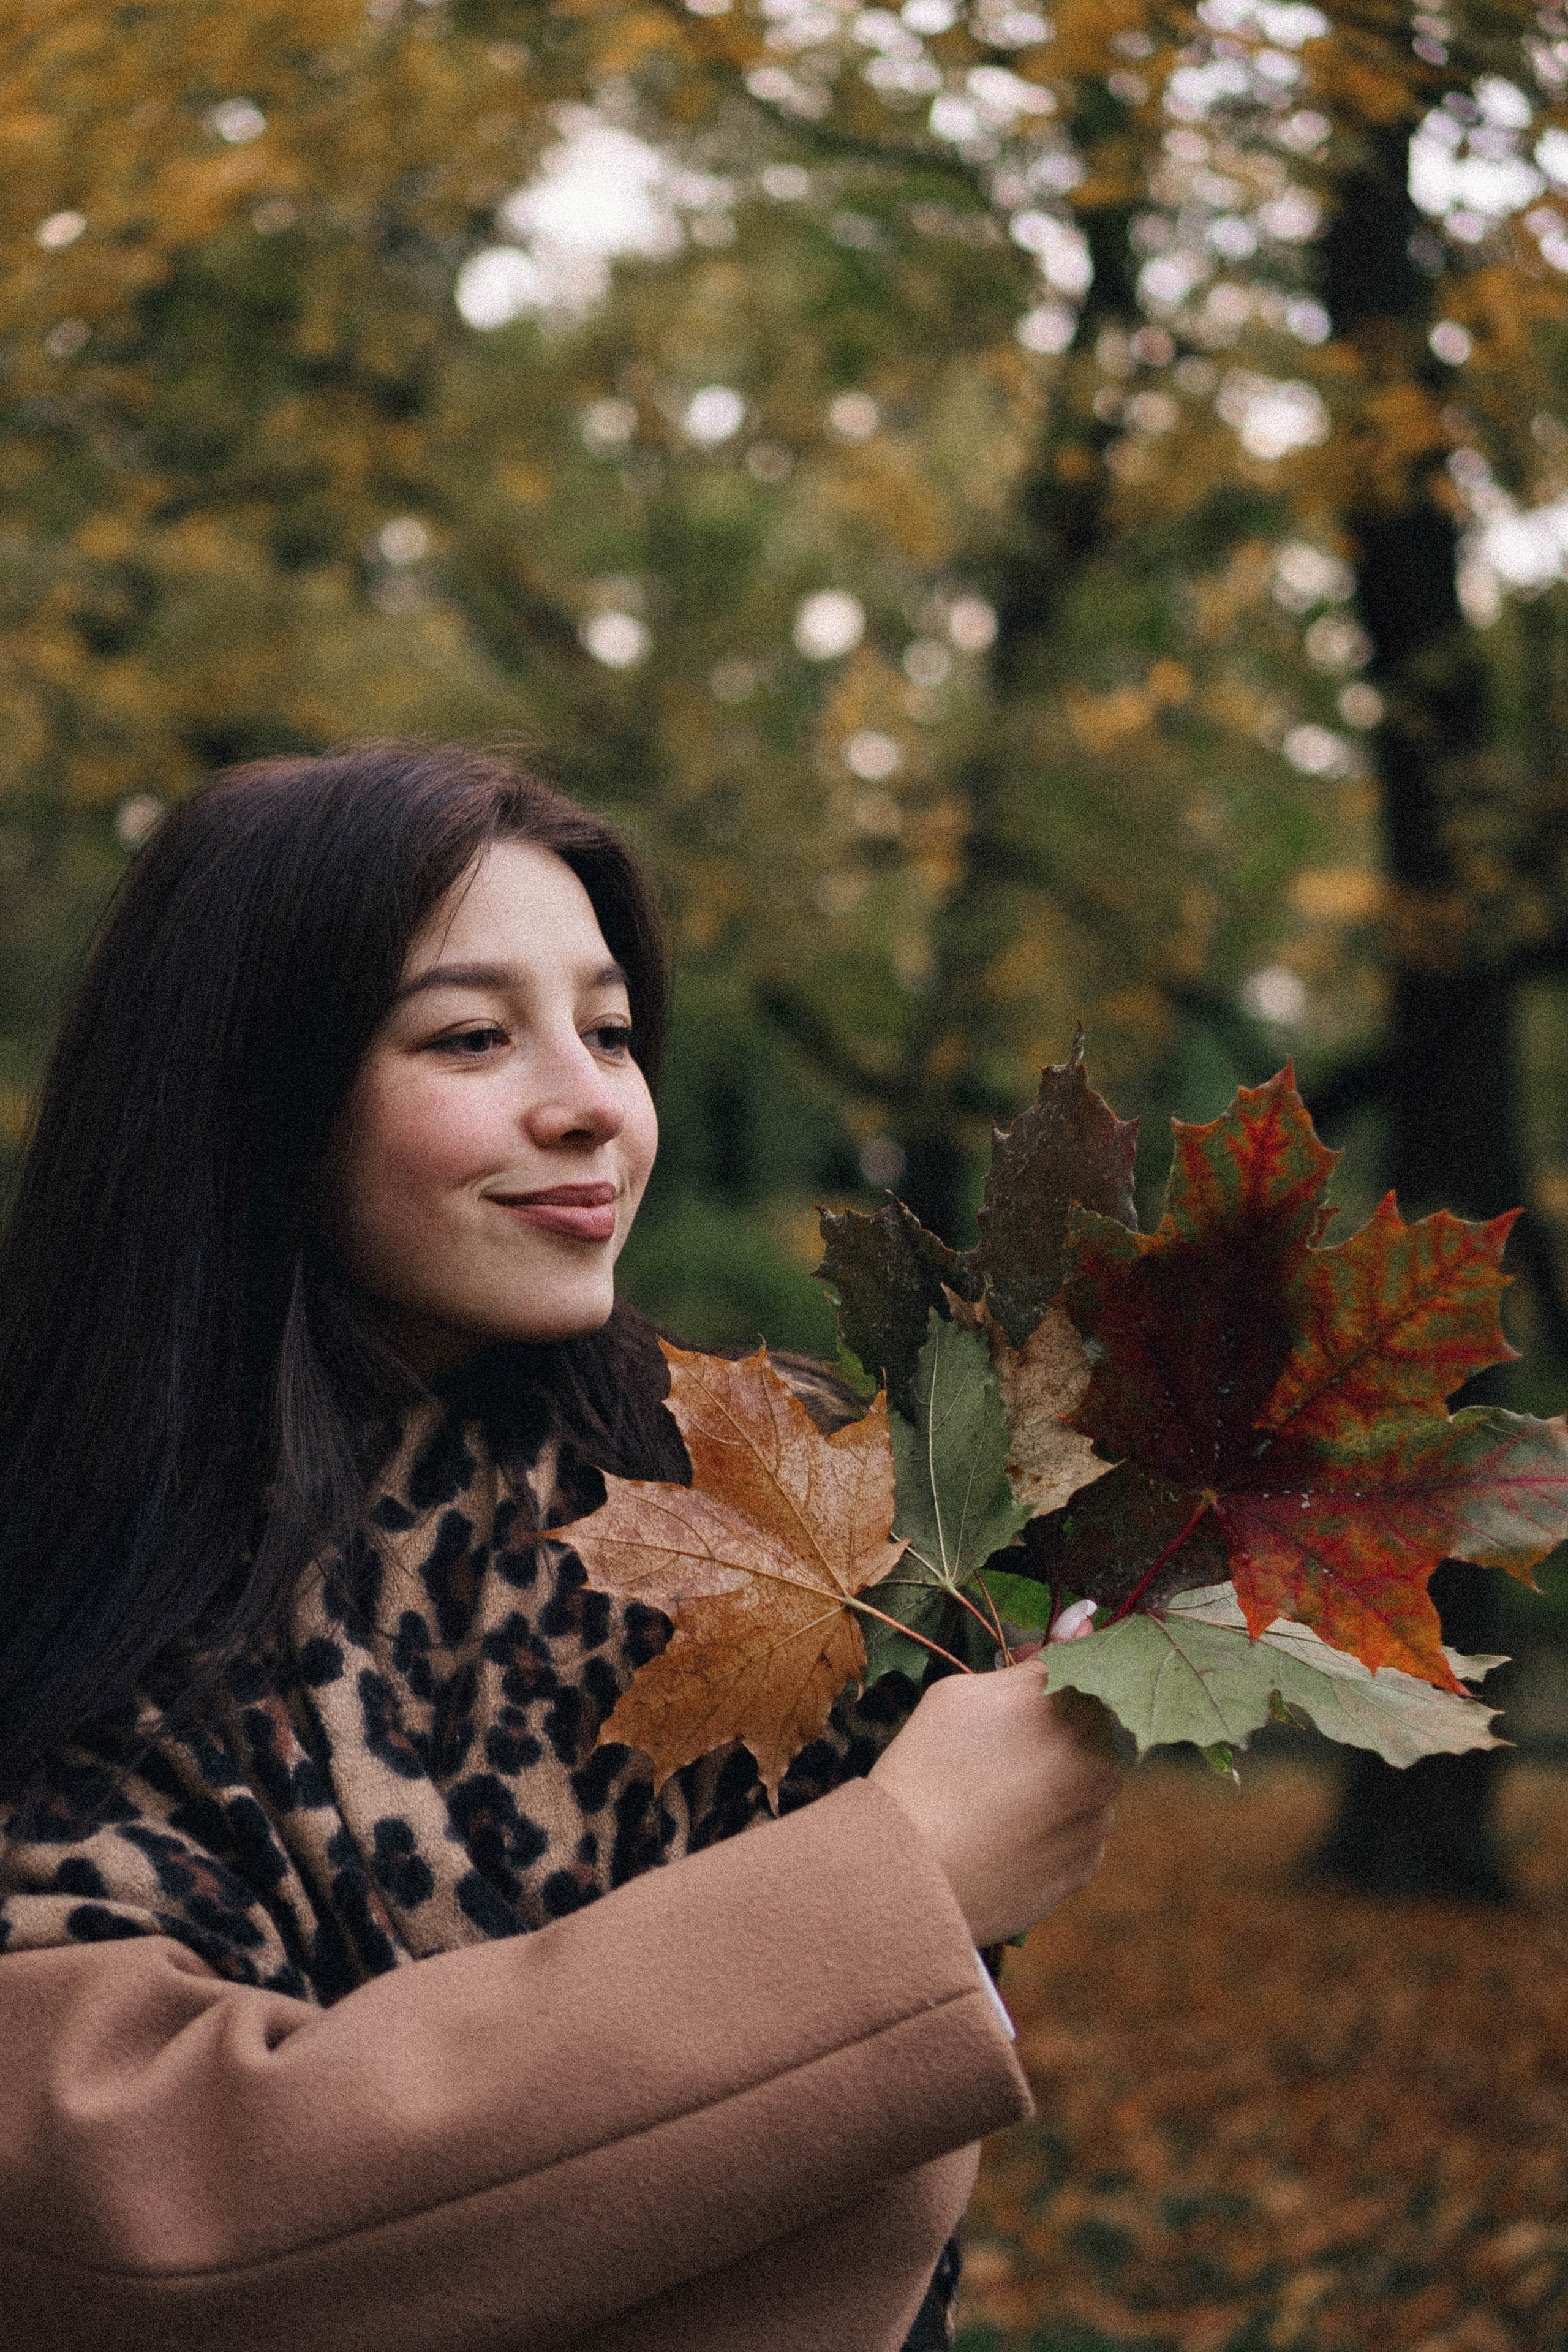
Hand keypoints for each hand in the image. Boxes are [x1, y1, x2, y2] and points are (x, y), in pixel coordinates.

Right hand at [869, 1659, 1121, 1947]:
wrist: (907, 1876)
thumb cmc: (925, 1771)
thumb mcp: (963, 1695)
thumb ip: (1033, 1661)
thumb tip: (1082, 1622)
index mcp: (1078, 1711)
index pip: (1091, 1663)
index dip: (1057, 1660)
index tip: (1025, 1666)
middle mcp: (1105, 1764)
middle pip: (1093, 1723)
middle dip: (1055, 1718)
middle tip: (997, 1731)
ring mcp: (1098, 1821)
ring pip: (1088, 1777)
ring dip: (1057, 1771)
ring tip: (991, 1788)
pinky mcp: (1085, 1866)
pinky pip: (1078, 1826)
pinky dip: (1051, 1819)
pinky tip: (1002, 1824)